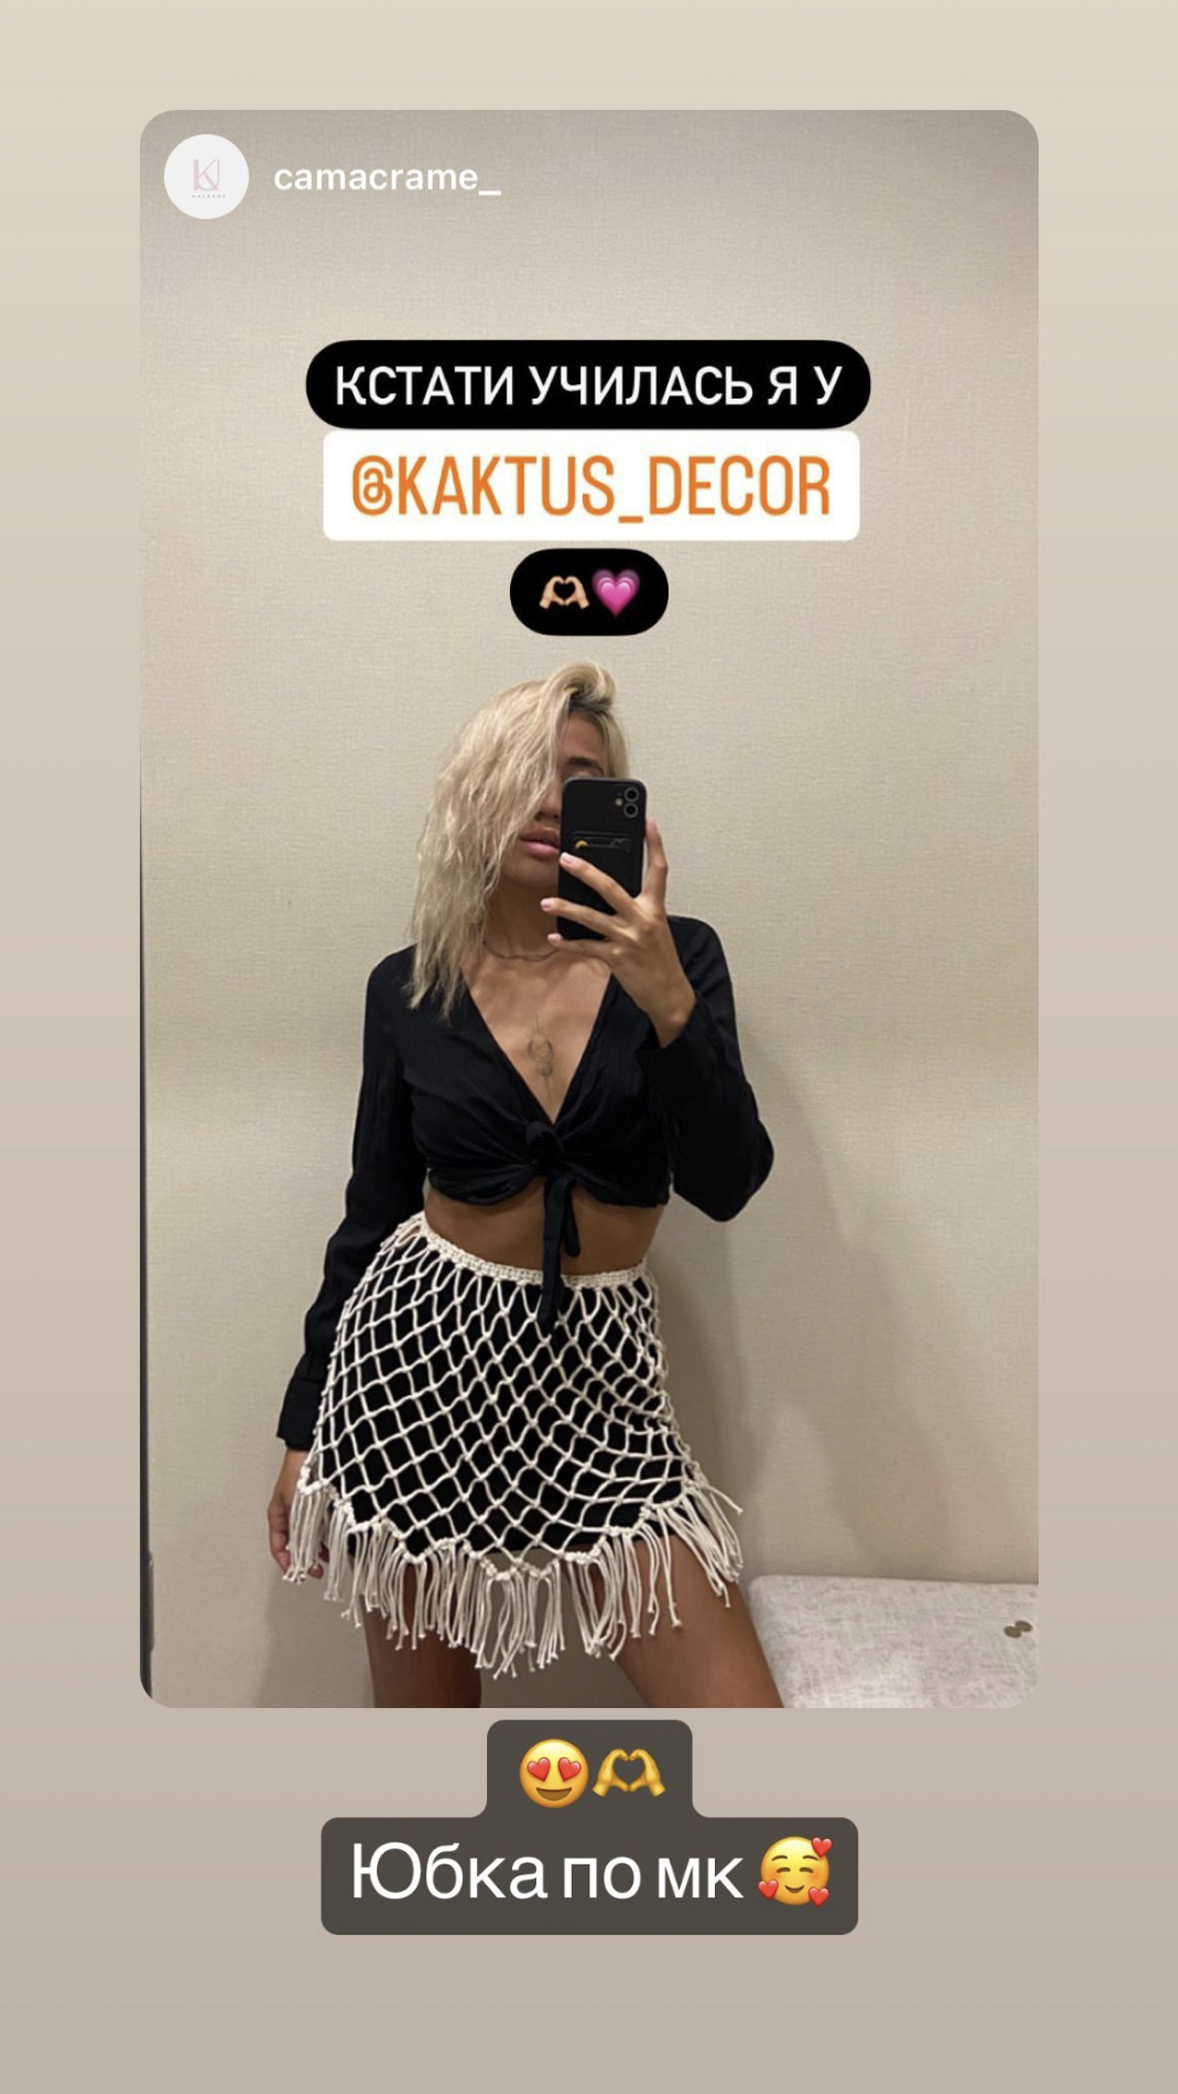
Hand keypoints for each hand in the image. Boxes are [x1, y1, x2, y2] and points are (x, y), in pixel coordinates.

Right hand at [267, 1448, 326, 1576]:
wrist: (313, 1448)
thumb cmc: (297, 1470)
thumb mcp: (293, 1506)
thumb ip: (298, 1529)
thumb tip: (305, 1552)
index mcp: (278, 1514)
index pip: (277, 1545)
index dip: (285, 1562)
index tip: (295, 1573)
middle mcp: (292, 1513)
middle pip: (296, 1543)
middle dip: (305, 1559)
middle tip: (316, 1571)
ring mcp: (307, 1509)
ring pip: (311, 1536)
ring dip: (318, 1549)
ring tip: (328, 1559)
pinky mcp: (322, 1503)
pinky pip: (322, 1525)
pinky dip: (328, 1535)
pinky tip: (336, 1541)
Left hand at [540, 816, 695, 1045]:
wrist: (669, 994)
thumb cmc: (660, 960)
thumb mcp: (655, 928)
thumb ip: (636, 909)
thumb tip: (608, 894)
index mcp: (655, 908)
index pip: (658, 870)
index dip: (655, 845)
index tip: (648, 823)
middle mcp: (642, 919)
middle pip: (611, 887)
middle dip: (586, 871)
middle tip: (567, 858)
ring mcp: (628, 938)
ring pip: (591, 917)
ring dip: (566, 908)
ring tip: (546, 902)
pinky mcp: (617, 958)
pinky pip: (586, 947)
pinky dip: (568, 943)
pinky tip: (554, 937)